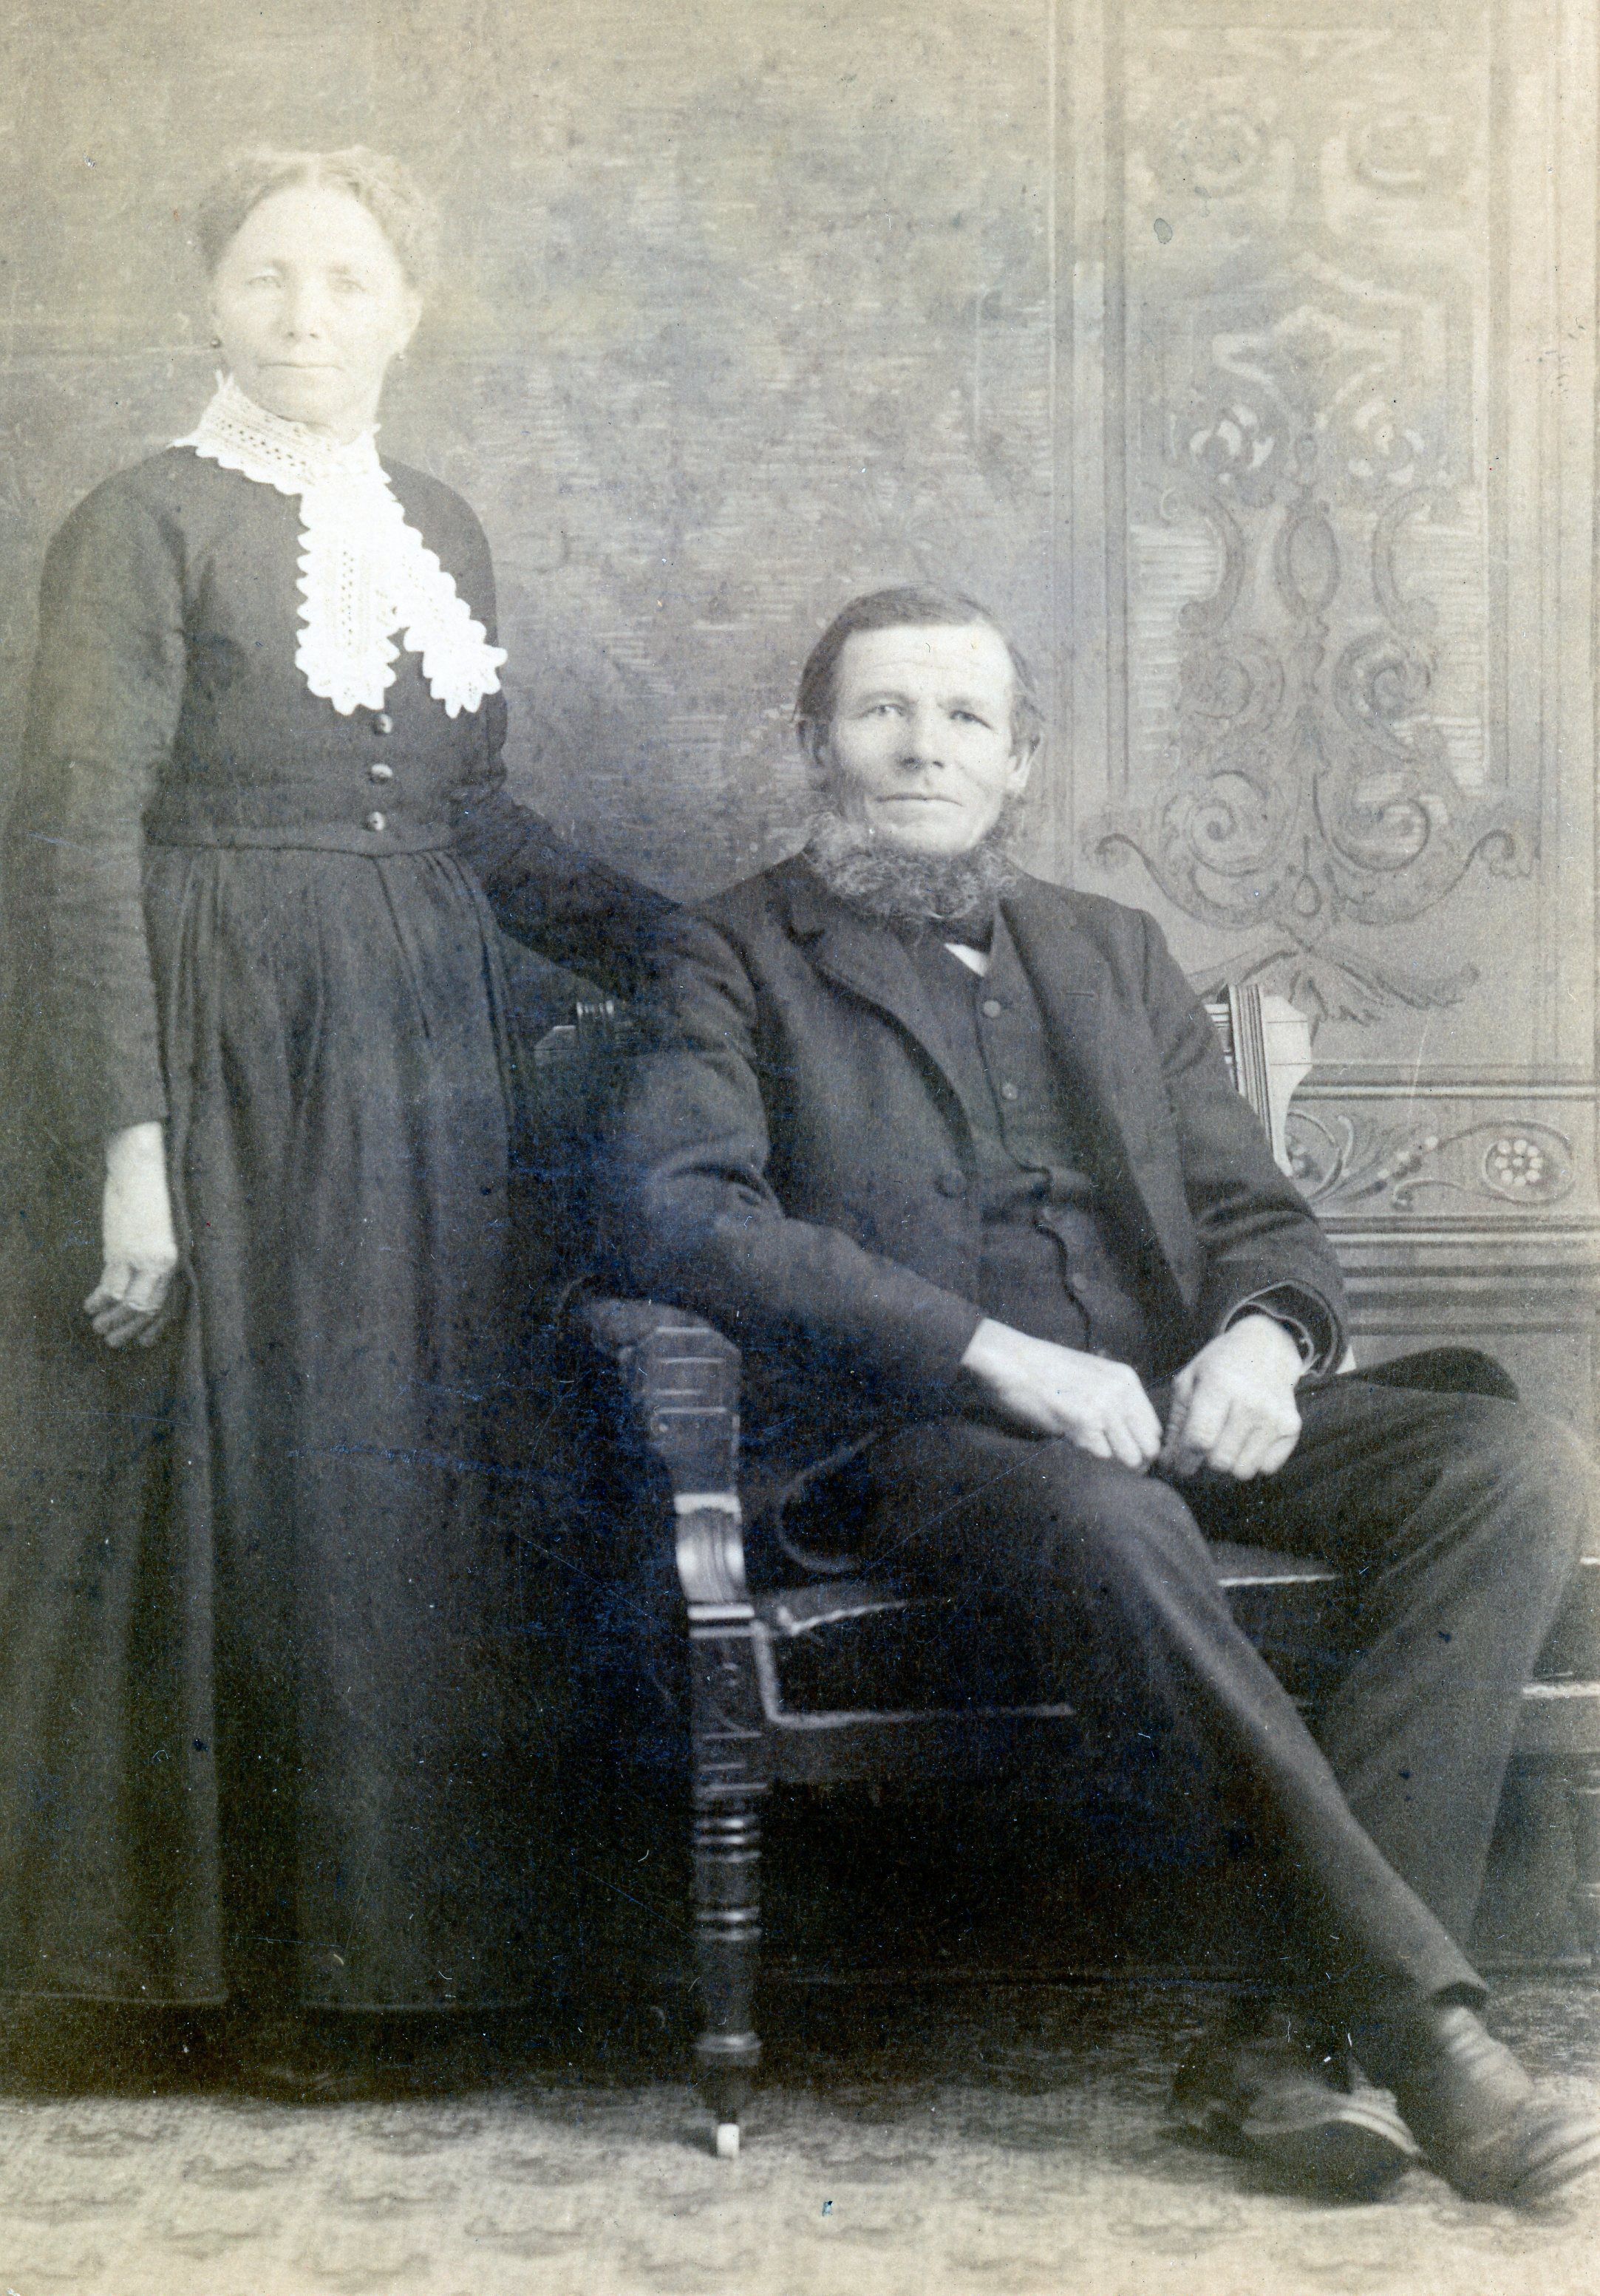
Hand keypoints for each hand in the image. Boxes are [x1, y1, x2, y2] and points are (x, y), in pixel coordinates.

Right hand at [85, 1122, 178, 1348]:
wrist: (142, 1170)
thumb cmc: (156, 1196)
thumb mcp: (167, 1232)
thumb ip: (161, 1258)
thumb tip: (148, 1281)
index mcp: (179, 1260)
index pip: (170, 1304)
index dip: (156, 1327)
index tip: (145, 1341)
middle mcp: (163, 1265)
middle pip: (148, 1309)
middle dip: (130, 1330)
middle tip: (115, 1342)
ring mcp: (141, 1259)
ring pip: (126, 1304)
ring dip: (111, 1320)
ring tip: (99, 1329)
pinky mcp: (120, 1252)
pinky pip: (108, 1287)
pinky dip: (98, 1301)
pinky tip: (90, 1307)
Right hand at [959, 1318, 1161, 1468]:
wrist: (1010, 1360)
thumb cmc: (1043, 1371)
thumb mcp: (1090, 1376)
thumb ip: (1113, 1400)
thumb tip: (1129, 1438)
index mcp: (1126, 1380)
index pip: (1155, 1429)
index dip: (1141, 1447)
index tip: (1122, 1455)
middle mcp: (1121, 1392)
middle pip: (1149, 1447)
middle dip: (1132, 1461)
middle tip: (1107, 1462)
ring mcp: (1104, 1406)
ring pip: (1130, 1457)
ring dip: (1110, 1461)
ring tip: (1086, 1448)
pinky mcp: (1083, 1421)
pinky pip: (1101, 1456)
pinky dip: (1087, 1457)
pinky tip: (1070, 1441)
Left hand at [1160, 1314, 1302, 1480]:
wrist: (1267, 1346)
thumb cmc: (1220, 1364)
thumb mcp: (1190, 1380)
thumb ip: (1177, 1421)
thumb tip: (1167, 1461)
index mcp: (1220, 1386)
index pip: (1199, 1439)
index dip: (1184, 1461)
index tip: (1179, 1466)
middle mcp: (1251, 1403)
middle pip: (1221, 1460)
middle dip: (1204, 1466)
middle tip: (1200, 1456)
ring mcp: (1275, 1417)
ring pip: (1243, 1470)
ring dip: (1228, 1467)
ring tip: (1223, 1448)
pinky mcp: (1292, 1427)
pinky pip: (1267, 1467)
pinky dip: (1253, 1462)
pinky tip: (1245, 1443)